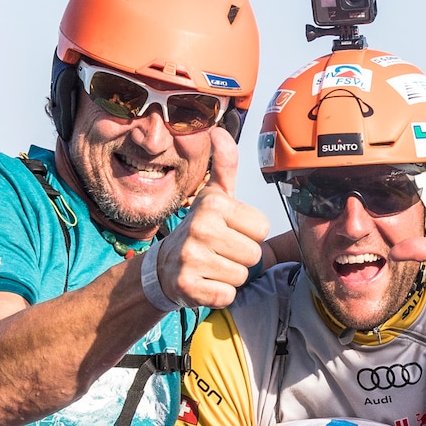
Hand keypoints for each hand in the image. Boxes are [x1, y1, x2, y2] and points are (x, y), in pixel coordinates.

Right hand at [154, 126, 268, 309]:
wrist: (163, 267)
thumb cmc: (200, 229)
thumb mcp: (214, 196)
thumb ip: (225, 165)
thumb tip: (219, 130)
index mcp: (213, 203)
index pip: (262, 228)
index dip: (249, 234)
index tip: (229, 231)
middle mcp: (200, 227)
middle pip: (254, 254)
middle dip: (241, 258)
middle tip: (219, 252)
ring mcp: (191, 257)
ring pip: (242, 276)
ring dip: (230, 276)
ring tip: (211, 266)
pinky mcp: (187, 286)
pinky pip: (226, 295)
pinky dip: (218, 294)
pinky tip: (204, 282)